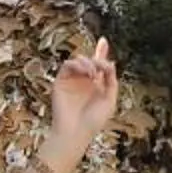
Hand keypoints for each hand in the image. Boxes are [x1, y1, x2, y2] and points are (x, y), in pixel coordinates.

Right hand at [48, 37, 118, 160]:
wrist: (75, 132)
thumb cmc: (93, 121)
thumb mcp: (110, 100)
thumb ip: (111, 81)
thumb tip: (110, 63)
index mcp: (96, 85)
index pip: (98, 65)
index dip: (101, 52)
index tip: (103, 40)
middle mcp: (83, 81)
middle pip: (89, 60)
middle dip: (97, 59)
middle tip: (101, 68)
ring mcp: (71, 81)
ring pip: (78, 60)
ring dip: (87, 63)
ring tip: (93, 74)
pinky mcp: (60, 82)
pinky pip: (67, 65)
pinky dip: (77, 65)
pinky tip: (85, 74)